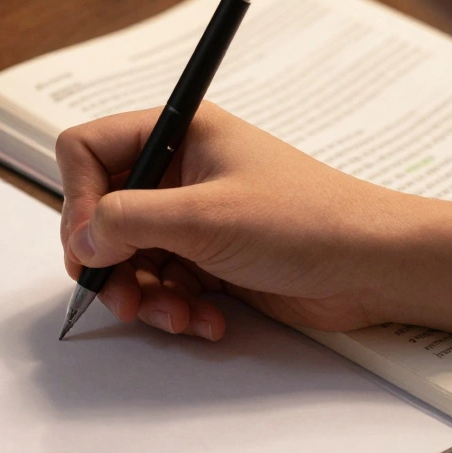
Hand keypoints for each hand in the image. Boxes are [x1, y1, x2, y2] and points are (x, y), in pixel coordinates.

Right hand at [57, 102, 413, 339]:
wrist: (373, 267)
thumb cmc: (308, 220)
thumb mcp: (205, 216)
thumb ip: (129, 220)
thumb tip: (81, 237)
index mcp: (180, 133)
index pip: (88, 150)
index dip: (77, 198)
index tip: (90, 242)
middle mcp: (179, 171)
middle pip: (101, 213)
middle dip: (108, 262)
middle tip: (118, 295)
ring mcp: (192, 216)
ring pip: (128, 257)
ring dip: (143, 294)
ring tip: (173, 315)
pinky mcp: (207, 257)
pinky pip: (161, 284)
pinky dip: (174, 307)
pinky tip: (204, 319)